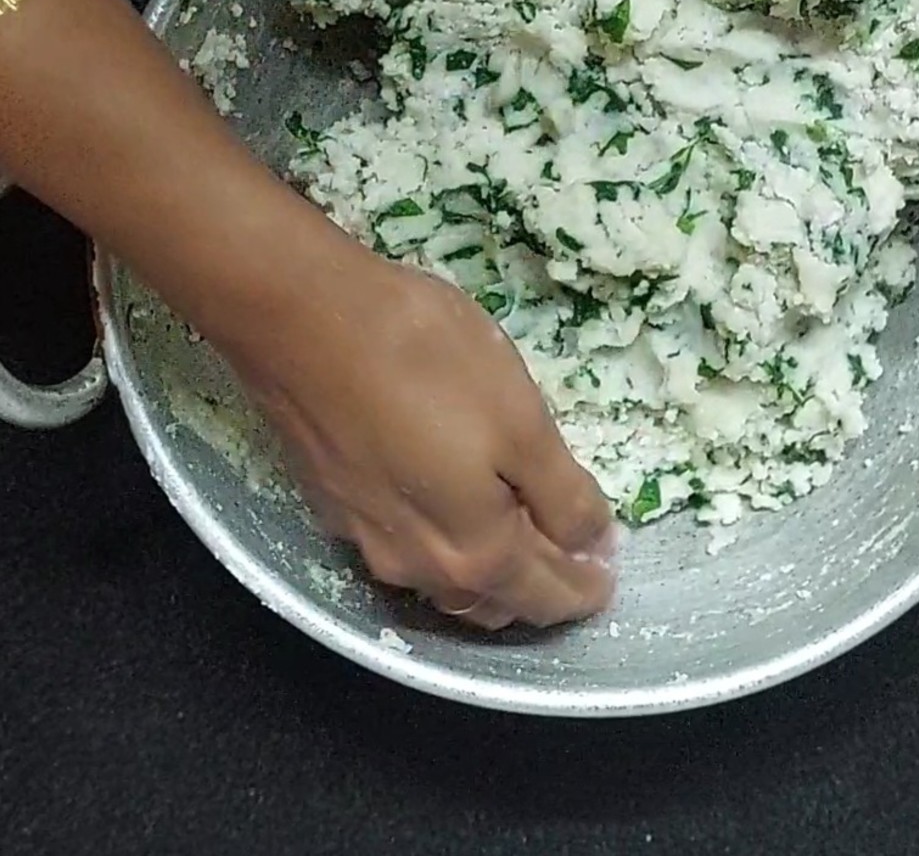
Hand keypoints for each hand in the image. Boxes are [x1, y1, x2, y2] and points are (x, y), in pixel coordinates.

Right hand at [221, 237, 616, 630]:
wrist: (303, 320)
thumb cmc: (427, 362)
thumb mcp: (522, 422)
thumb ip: (562, 494)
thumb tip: (591, 541)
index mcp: (476, 553)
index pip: (547, 596)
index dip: (587, 586)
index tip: (609, 567)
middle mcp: (419, 568)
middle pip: (496, 602)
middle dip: (542, 587)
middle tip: (574, 551)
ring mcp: (368, 542)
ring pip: (446, 583)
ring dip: (491, 574)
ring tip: (520, 535)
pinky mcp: (336, 506)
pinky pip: (407, 550)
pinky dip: (445, 545)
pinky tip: (451, 507)